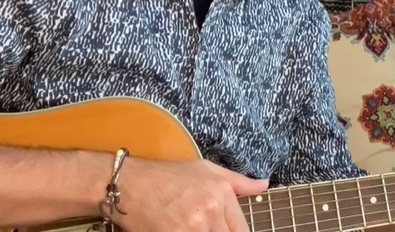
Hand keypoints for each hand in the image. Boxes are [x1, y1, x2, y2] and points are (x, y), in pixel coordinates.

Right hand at [108, 158, 267, 231]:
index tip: (224, 231)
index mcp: (222, 193)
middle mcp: (211, 209)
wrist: (130, 183)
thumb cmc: (168, 176)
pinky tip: (179, 229)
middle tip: (203, 227)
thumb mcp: (207, 169)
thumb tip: (265, 185)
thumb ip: (239, 182)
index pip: (242, 230)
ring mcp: (192, 225)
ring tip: (190, 227)